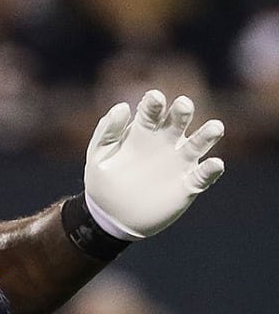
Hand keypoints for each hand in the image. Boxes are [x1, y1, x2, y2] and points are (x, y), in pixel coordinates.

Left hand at [84, 89, 224, 239]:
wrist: (111, 217)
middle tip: (183, 105)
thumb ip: (108, 131)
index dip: (154, 103)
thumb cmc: (104, 182)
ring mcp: (178, 163)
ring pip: (198, 144)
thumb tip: (122, 106)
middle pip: (178, 121)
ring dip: (207, 135)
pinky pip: (203, 176)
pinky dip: (210, 170)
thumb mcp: (98, 156)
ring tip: (215, 127)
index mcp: (143, 132)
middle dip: (182, 112)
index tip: (155, 97)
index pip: (151, 112)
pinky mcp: (188, 185)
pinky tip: (215, 164)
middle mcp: (165, 142)